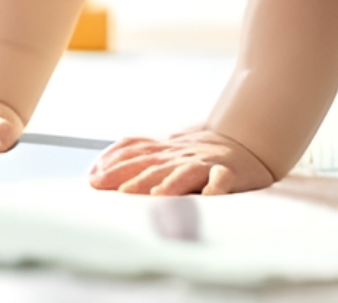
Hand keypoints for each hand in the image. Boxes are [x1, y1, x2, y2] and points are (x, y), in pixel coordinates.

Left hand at [87, 128, 275, 194]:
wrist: (243, 142)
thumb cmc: (197, 154)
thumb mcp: (164, 152)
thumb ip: (134, 159)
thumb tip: (95, 172)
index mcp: (164, 151)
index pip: (135, 153)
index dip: (114, 164)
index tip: (94, 179)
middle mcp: (181, 155)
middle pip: (156, 164)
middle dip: (135, 177)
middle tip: (117, 191)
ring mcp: (205, 162)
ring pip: (186, 171)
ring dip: (171, 182)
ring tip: (156, 194)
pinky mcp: (230, 172)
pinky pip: (223, 178)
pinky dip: (216, 186)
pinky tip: (210, 195)